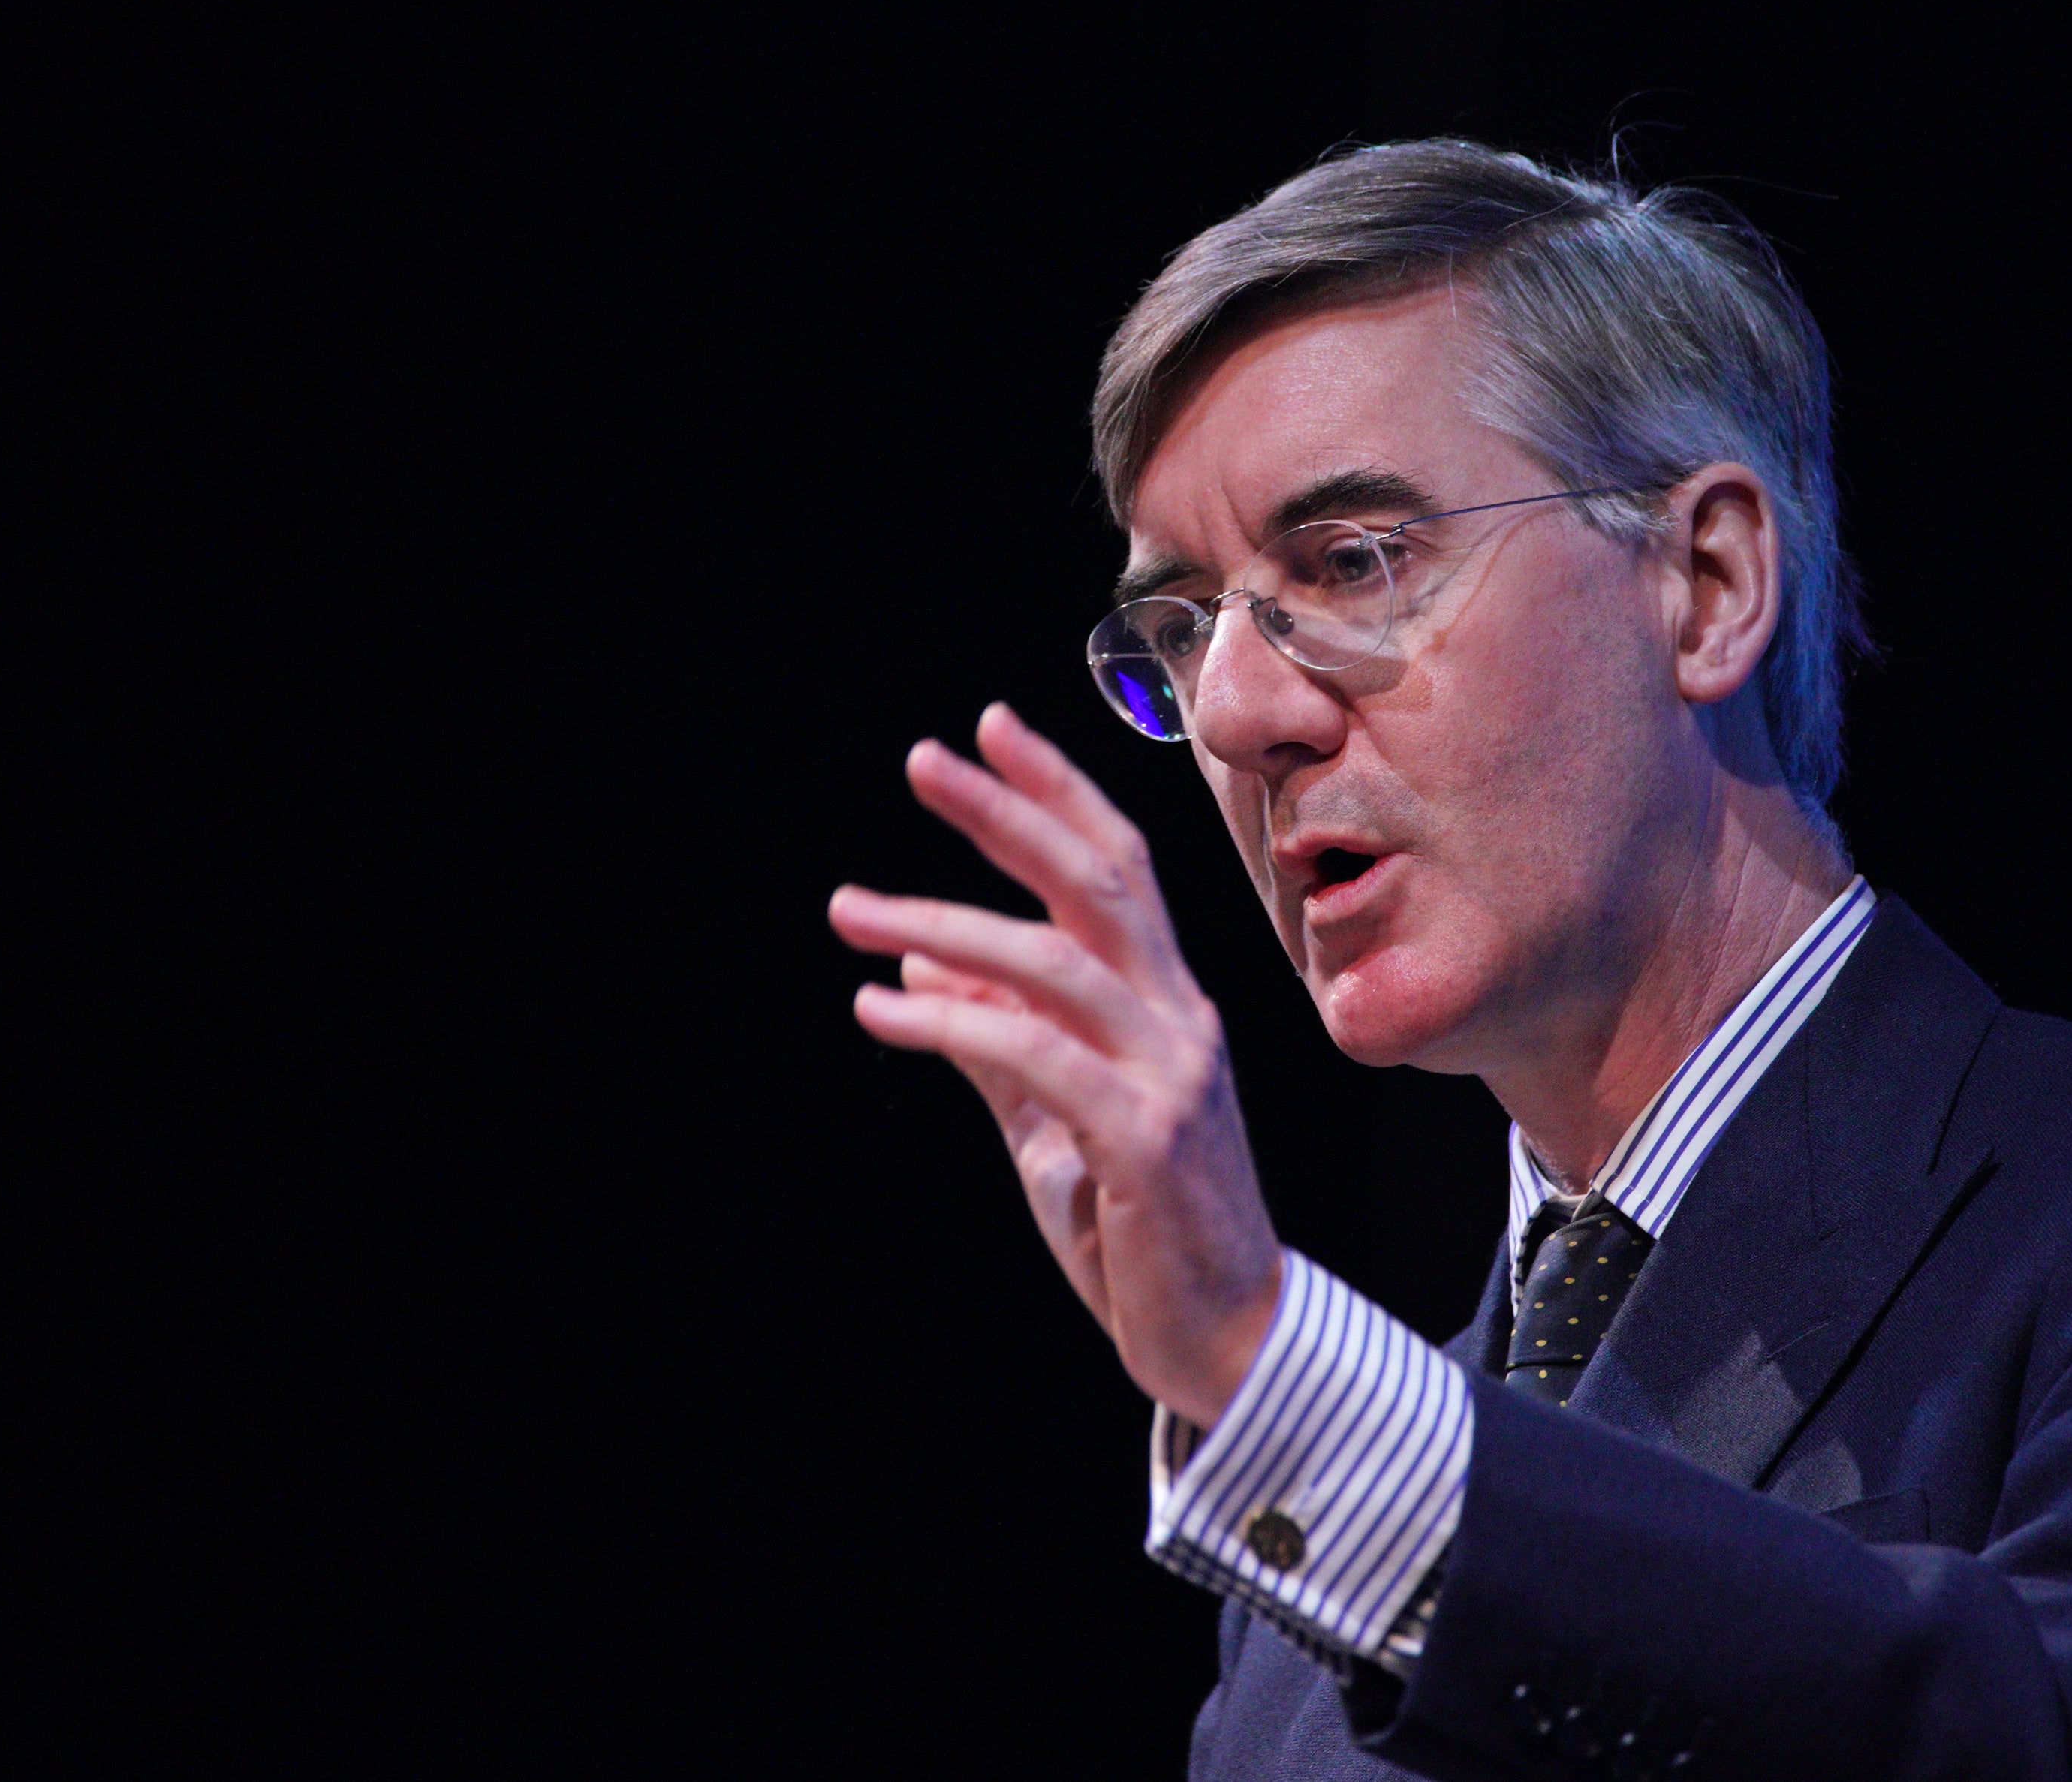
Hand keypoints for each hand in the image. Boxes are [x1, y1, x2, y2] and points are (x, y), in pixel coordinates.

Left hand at [829, 702, 1281, 1427]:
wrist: (1224, 1344)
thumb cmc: (1138, 1230)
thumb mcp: (1051, 1118)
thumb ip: (994, 1034)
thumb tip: (920, 946)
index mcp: (1166, 1004)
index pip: (1120, 867)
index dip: (1058, 790)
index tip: (990, 726)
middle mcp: (1180, 1021)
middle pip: (1100, 883)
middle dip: (1009, 812)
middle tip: (921, 760)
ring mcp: (1171, 1076)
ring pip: (1057, 963)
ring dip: (944, 921)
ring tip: (847, 907)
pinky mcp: (1145, 1141)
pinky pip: (1035, 1058)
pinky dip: (950, 1023)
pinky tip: (878, 1008)